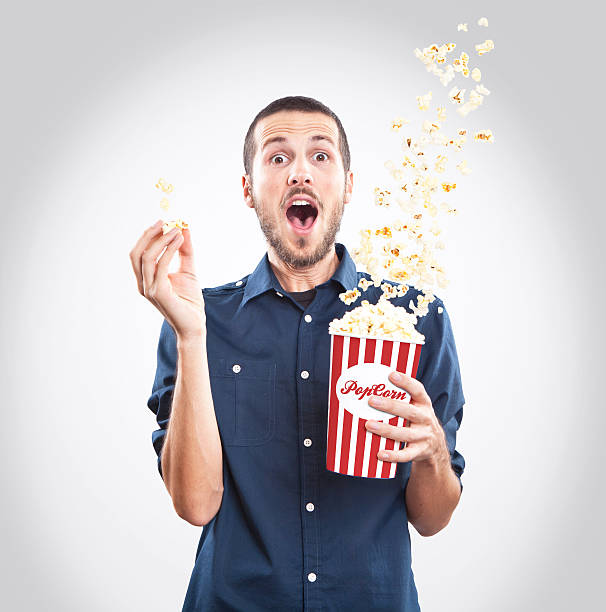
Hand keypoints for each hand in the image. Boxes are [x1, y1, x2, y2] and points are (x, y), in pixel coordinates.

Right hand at [129, 219, 204, 338]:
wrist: (194, 325)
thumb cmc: (190, 301)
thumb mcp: (188, 270)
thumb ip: (185, 250)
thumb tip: (184, 228)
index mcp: (145, 279)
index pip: (139, 252)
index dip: (149, 235)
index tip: (164, 221)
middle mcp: (143, 283)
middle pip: (137, 253)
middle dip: (149, 234)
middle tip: (165, 221)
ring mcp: (148, 289)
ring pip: (147, 257)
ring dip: (161, 239)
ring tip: (177, 229)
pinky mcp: (158, 293)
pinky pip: (161, 266)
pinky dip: (169, 250)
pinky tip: (179, 240)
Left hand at [364, 371, 448, 464]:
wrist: (436, 446)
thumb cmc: (417, 420)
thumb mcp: (416, 407)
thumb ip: (401, 398)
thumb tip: (371, 384)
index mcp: (424, 404)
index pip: (418, 390)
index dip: (406, 382)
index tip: (392, 374)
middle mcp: (426, 419)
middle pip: (409, 412)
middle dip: (390, 406)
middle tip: (371, 400)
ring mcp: (424, 437)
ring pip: (404, 434)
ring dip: (385, 430)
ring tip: (368, 425)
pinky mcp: (419, 452)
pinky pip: (406, 455)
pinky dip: (393, 455)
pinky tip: (379, 453)